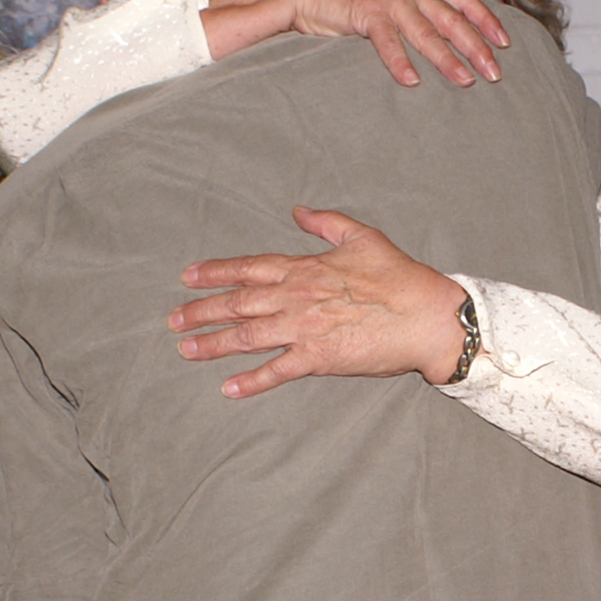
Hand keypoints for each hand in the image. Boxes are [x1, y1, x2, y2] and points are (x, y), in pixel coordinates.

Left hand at [172, 207, 469, 397]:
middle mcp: (297, 298)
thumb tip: (298, 211)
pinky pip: (277, 371)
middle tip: (173, 320)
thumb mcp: (362, 237)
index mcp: (305, 268)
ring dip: (213, 344)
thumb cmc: (400, 277)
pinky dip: (251, 381)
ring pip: (247, 337)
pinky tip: (229, 389)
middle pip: (238, 304)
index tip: (188, 278)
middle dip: (201, 311)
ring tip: (186, 350)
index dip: (215, 273)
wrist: (427, 316)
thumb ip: (326, 223)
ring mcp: (304, 329)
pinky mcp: (319, 359)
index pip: (249, 268)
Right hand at [201, 0, 507, 86]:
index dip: (487, 20)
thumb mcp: (386, 3)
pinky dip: (400, 62)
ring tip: (465, 81)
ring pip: (425, 32)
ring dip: (447, 59)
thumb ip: (412, 14)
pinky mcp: (364, 11)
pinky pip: (387, 40)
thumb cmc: (345, 0)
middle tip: (495, 73)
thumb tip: (437, 34)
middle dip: (477, 47)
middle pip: (452, 20)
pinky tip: (412, 82)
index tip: (506, 42)